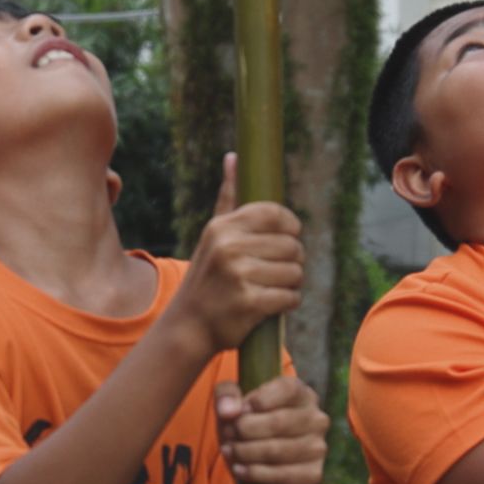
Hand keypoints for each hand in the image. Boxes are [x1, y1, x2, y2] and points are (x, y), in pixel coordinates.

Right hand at [172, 156, 304, 348]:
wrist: (188, 327)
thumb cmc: (208, 277)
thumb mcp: (213, 234)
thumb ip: (229, 196)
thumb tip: (233, 156)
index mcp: (223, 226)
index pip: (276, 214)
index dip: (290, 228)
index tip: (285, 239)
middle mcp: (228, 247)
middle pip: (292, 246)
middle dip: (292, 261)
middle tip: (275, 272)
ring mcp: (238, 276)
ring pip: (295, 272)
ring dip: (291, 284)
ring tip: (272, 288)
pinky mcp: (248, 304)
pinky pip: (291, 297)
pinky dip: (288, 303)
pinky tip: (272, 305)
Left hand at [215, 374, 329, 483]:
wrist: (258, 466)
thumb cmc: (248, 426)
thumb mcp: (233, 403)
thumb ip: (226, 394)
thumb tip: (228, 411)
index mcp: (302, 394)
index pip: (287, 389)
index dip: (260, 400)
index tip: (241, 410)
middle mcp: (317, 418)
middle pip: (279, 421)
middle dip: (245, 429)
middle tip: (228, 433)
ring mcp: (318, 448)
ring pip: (276, 450)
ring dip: (245, 452)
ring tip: (230, 450)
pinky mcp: (313, 474)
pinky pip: (280, 475)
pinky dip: (254, 473)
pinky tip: (239, 469)